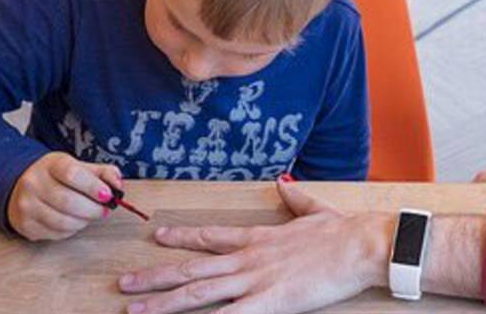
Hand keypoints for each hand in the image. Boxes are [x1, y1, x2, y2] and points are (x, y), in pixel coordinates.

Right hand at [6, 151, 122, 240]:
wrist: (23, 186)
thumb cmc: (58, 177)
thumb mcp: (81, 167)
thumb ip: (104, 173)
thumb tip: (118, 185)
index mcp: (50, 164)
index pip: (72, 174)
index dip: (93, 187)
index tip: (108, 195)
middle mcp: (33, 183)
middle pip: (68, 201)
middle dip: (93, 209)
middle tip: (104, 210)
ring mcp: (26, 205)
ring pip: (62, 221)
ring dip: (84, 222)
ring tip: (90, 215)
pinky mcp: (25, 225)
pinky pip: (56, 233)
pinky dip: (71, 230)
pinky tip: (74, 221)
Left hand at [119, 180, 392, 313]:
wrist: (362, 244)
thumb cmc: (344, 232)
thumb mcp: (316, 210)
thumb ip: (296, 199)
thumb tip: (284, 184)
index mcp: (260, 238)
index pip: (212, 237)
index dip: (183, 238)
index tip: (157, 236)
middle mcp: (249, 258)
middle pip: (193, 269)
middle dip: (156, 277)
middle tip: (123, 284)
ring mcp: (256, 280)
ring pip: (198, 293)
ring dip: (163, 302)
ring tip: (134, 309)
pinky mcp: (271, 301)